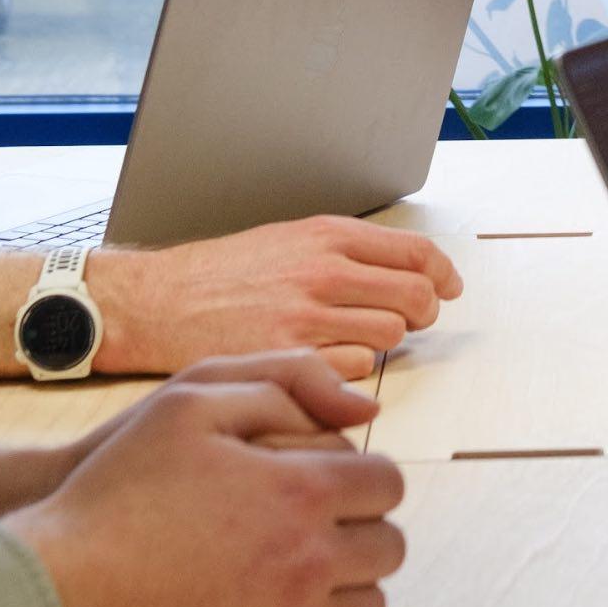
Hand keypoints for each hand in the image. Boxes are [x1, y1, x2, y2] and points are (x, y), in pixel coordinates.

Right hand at [1, 352, 408, 606]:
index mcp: (301, 492)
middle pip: (387, 548)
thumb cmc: (115, 493)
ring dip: (346, 583)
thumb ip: (284, 385)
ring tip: (298, 565)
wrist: (58, 596)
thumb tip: (367, 407)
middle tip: (317, 522)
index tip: (336, 479)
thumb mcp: (186, 402)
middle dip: (363, 529)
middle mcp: (310, 563)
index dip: (365, 476)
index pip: (386, 484)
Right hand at [97, 216, 466, 378]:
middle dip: (425, 311)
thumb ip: (345, 253)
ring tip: (359, 339)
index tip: (449, 286)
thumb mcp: (287, 240)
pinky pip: (356, 369)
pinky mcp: (289, 358)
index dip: (443, 273)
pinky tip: (329, 362)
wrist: (158, 302)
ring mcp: (307, 317)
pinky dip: (353, 370)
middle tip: (415, 319)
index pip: (416, 253)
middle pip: (416, 296)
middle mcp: (322, 272)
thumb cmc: (220, 274)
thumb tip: (409, 269)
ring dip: (387, 341)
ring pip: (392, 336)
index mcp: (326, 236)